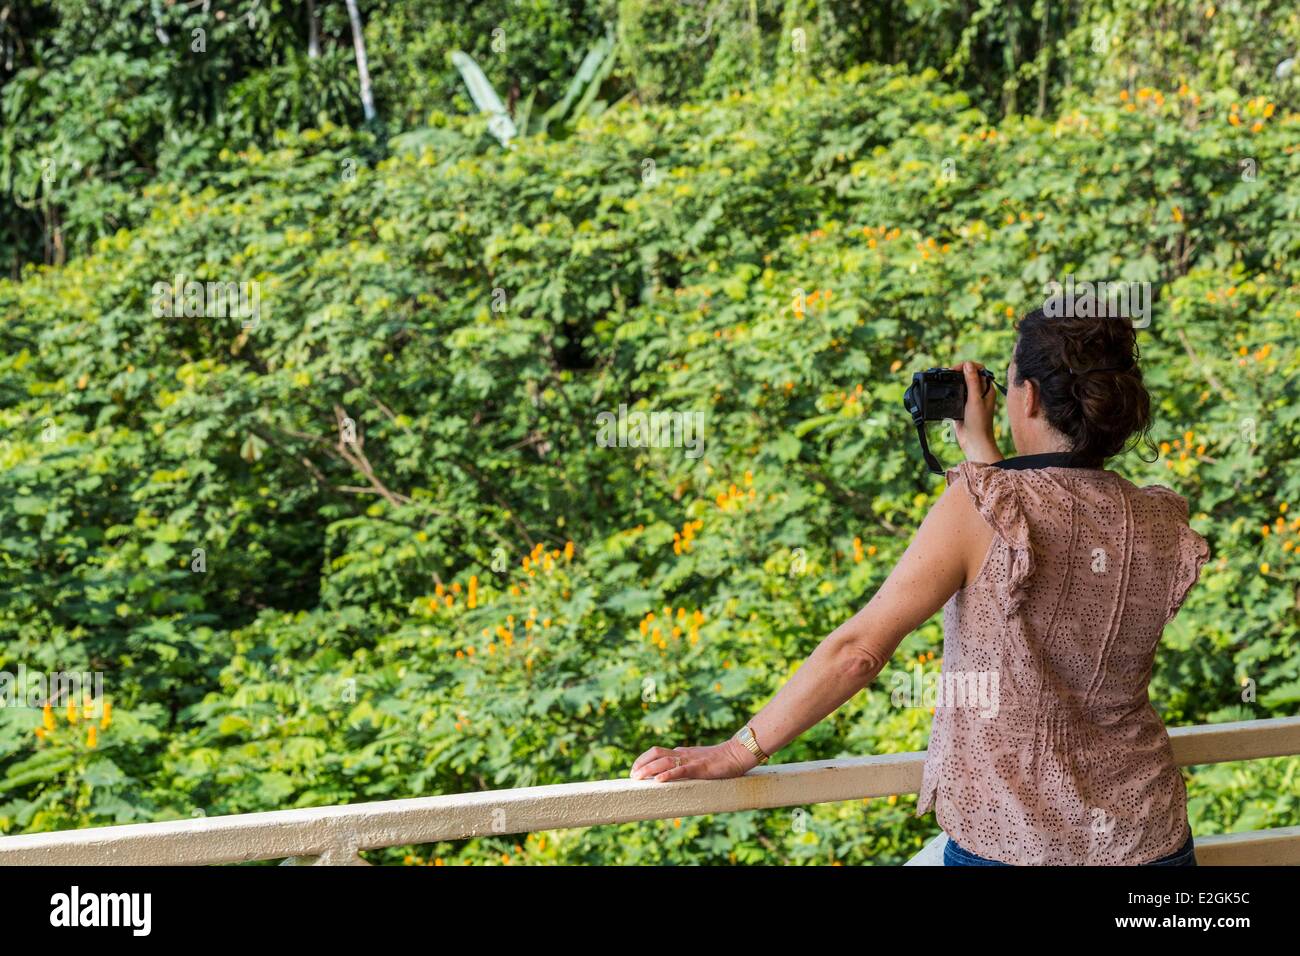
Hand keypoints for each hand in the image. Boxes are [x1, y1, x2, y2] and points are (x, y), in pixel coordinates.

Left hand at [629, 738, 757, 781]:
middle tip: (632, 776)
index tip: (634, 770)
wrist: (737, 754)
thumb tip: (674, 773)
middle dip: (641, 763)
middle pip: (656, 753)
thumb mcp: (699, 761)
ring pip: (664, 761)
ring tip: (638, 778)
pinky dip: (668, 774)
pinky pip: (680, 770)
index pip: (657, 752)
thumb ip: (686, 765)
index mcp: (682, 752)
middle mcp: (683, 754)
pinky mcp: (699, 768)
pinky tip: (659, 781)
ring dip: (649, 769)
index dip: (643, 760)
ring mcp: (690, 760)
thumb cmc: (720, 760)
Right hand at [950, 360, 1001, 463]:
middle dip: (958, 371)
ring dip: (953, 380)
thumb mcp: (975, 400)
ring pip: (961, 383)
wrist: (973, 441)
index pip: (979, 369)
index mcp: (987, 389)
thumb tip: (968, 365)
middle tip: (948, 373)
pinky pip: (955, 393)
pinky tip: (944, 391)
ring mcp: (970, 399)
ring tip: (944, 380)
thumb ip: (972, 382)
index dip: (968, 366)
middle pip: (969, 374)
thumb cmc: (979, 423)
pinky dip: (950, 390)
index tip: (956, 369)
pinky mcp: (961, 405)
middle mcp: (980, 392)